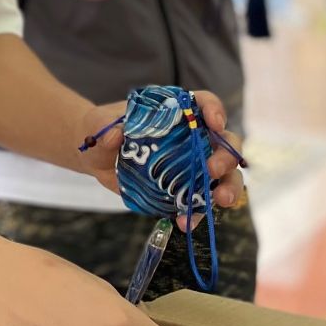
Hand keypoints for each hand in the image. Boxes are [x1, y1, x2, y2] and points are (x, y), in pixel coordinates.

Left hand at [74, 90, 245, 218]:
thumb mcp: (100, 124)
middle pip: (224, 141)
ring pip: (223, 174)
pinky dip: (195, 214)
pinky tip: (185, 221)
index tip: (214, 123)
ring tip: (222, 200)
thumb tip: (115, 135)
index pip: (203, 103)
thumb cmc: (103, 129)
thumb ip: (107, 127)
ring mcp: (190, 164)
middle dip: (226, 156)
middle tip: (213, 170)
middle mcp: (191, 136)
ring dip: (228, 187)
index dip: (214, 110)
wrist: (97, 155)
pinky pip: (198, 202)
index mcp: (175, 112)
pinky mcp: (183, 188)